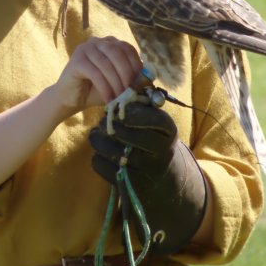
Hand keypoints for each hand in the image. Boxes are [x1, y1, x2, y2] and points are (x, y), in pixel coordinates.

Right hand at [52, 36, 141, 119]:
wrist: (72, 98)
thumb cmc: (96, 90)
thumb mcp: (117, 82)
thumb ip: (130, 78)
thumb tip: (148, 80)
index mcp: (110, 43)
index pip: (127, 48)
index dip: (136, 64)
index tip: (141, 82)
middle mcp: (97, 41)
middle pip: (117, 53)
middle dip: (126, 74)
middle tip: (130, 91)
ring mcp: (85, 48)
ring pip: (106, 64)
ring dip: (116, 83)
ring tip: (119, 98)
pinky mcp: (76, 60)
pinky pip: (95, 73)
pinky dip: (104, 87)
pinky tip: (109, 99)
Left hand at [89, 97, 206, 254]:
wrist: (164, 178)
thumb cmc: (154, 139)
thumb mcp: (157, 122)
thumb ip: (144, 103)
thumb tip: (131, 79)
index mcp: (169, 132)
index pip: (154, 120)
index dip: (134, 114)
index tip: (122, 111)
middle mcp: (161, 153)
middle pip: (130, 137)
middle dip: (112, 126)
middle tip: (103, 121)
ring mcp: (147, 172)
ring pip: (115, 153)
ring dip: (100, 141)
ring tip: (97, 134)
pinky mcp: (131, 186)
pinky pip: (105, 169)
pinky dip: (98, 159)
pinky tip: (100, 153)